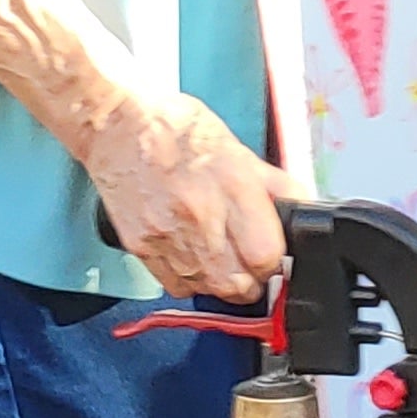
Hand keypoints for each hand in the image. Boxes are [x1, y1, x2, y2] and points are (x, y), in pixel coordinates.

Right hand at [81, 88, 305, 299]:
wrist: (115, 127)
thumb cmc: (173, 128)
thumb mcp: (235, 145)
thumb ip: (271, 182)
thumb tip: (300, 205)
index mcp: (233, 186)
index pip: (268, 254)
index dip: (276, 260)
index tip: (273, 254)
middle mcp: (202, 217)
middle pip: (241, 284)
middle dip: (253, 280)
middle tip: (251, 263)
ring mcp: (169, 237)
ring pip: (210, 290)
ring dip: (224, 283)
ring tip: (223, 259)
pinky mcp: (143, 249)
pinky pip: (176, 286)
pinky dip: (191, 281)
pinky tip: (194, 259)